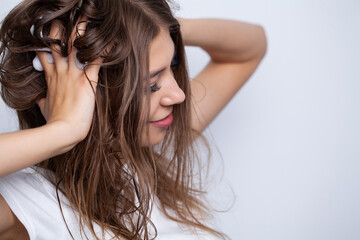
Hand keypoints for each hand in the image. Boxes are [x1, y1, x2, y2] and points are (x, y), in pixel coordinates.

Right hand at [36, 17, 102, 142]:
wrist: (62, 130)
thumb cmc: (55, 120)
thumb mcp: (43, 107)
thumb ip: (42, 99)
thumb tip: (39, 99)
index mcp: (52, 77)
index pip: (45, 52)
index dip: (47, 41)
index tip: (50, 33)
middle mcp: (61, 71)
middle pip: (58, 42)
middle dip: (62, 28)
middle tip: (69, 18)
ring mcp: (73, 74)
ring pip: (75, 46)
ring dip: (82, 32)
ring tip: (87, 19)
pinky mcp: (86, 81)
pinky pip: (96, 61)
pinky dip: (104, 51)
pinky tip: (111, 41)